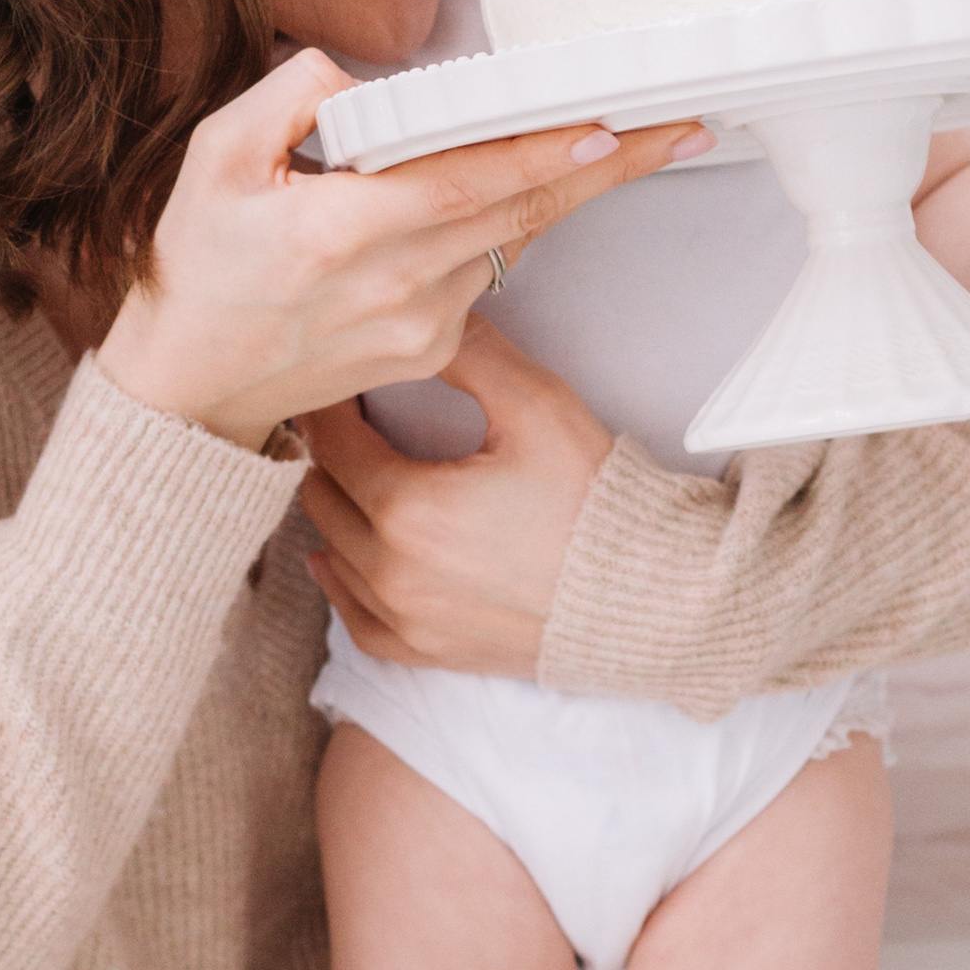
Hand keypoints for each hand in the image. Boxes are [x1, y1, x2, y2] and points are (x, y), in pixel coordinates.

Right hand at [96, 48, 695, 451]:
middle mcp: (395, 284)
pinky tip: (507, 193)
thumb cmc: (195, 265)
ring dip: (563, 190)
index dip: (544, 153)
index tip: (610, 126)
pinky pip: (486, 269)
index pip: (467, 180)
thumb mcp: (213, 158)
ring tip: (625, 142)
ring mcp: (421, 326)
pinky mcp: (431, 349)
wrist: (185, 392)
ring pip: (508, 237)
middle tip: (682, 126)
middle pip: (521, 211)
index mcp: (340, 231)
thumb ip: (291, 97)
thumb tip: (366, 80)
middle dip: (609, 167)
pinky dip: (503, 225)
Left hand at [297, 317, 613, 674]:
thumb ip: (470, 353)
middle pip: (323, 496)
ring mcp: (406, 619)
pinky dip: (342, 586)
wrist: (646, 595)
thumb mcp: (537, 406)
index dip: (333, 403)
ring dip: (337, 511)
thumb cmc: (594, 500)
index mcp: (407, 506)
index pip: (333, 441)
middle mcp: (391, 570)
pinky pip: (355, 621)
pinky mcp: (428, 651)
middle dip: (332, 454)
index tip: (343, 383)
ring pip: (332, 554)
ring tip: (354, 478)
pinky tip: (337, 561)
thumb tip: (425, 318)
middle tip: (352, 424)